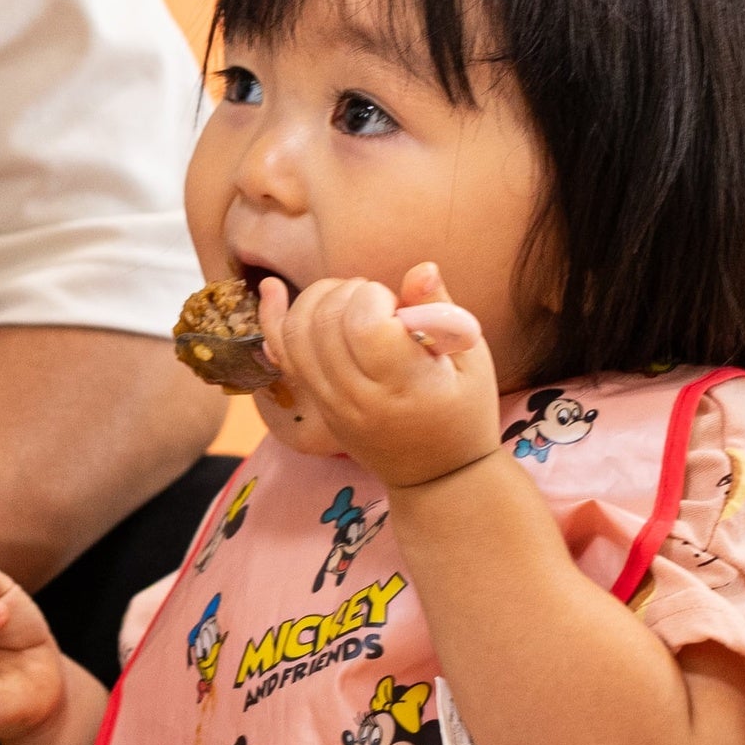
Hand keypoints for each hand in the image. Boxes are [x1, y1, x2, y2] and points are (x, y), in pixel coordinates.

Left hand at [259, 263, 499, 488]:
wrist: (438, 477)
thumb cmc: (464, 412)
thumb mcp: (470, 361)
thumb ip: (441, 311)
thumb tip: (421, 267)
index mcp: (404, 386)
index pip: (362, 324)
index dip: (374, 297)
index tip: (396, 305)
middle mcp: (358, 398)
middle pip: (323, 323)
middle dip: (347, 292)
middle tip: (378, 302)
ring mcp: (330, 404)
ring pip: (295, 335)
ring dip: (316, 299)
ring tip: (350, 301)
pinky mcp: (315, 404)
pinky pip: (282, 356)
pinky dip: (275, 319)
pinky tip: (274, 291)